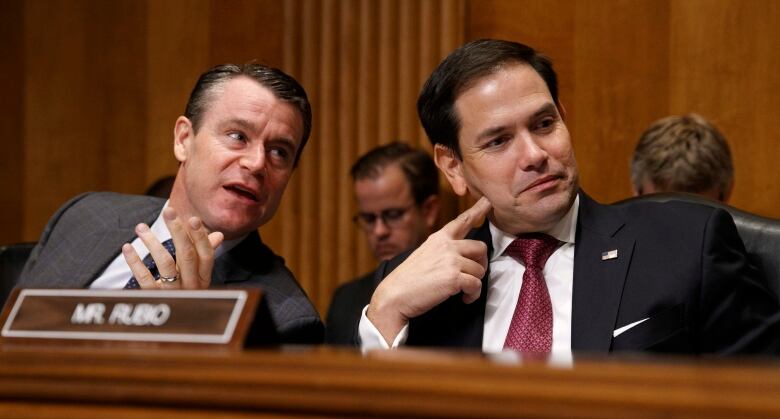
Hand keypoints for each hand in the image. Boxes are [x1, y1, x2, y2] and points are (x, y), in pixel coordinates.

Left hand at [122, 207, 223, 288]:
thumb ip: (206, 255)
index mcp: (204, 278)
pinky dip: (134, 262)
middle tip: (169, 211)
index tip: (192, 218)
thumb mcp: (199, 276)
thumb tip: (218, 235)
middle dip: (178, 231)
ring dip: (153, 242)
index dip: (200, 237)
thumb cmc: (187, 291)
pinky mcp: (155, 297)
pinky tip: (127, 247)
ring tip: (141, 227)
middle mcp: (191, 286)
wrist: (176, 324)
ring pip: (165, 264)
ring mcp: (173, 292)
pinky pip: (144, 279)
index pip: (205, 255)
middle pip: (186, 255)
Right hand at [366, 196, 491, 344]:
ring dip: (475, 283)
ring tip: (463, 291)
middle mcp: (446, 246)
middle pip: (480, 247)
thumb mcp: (424, 255)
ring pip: (480, 270)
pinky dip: (473, 295)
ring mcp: (451, 260)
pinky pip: (476, 285)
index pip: (462, 221)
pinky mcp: (454, 277)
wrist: (395, 295)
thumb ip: (442, 251)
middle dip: (481, 263)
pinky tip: (464, 298)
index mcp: (438, 239)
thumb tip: (460, 258)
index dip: (478, 209)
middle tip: (473, 275)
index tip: (488, 201)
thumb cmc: (408, 279)